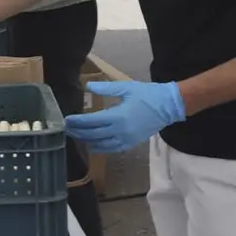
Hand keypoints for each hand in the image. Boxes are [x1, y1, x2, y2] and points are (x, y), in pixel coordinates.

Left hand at [65, 81, 186, 153]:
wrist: (168, 106)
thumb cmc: (146, 95)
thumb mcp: (125, 88)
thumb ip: (105, 88)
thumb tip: (88, 87)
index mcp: (117, 116)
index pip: (92, 122)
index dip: (78, 122)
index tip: (67, 120)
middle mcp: (120, 131)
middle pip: (93, 135)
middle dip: (79, 132)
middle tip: (67, 129)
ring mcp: (126, 139)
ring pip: (102, 144)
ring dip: (87, 141)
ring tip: (77, 136)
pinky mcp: (132, 143)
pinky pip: (112, 149)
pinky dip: (101, 148)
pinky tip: (93, 145)